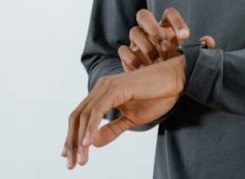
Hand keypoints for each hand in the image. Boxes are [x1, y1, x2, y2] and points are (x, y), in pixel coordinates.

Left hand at [62, 56, 186, 169]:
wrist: (175, 80)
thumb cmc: (156, 96)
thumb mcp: (132, 119)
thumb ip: (112, 129)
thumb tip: (93, 143)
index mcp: (102, 93)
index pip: (80, 117)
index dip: (72, 136)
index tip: (69, 156)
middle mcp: (101, 87)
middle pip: (77, 117)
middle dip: (72, 141)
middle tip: (71, 164)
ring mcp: (107, 86)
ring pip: (85, 115)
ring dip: (80, 139)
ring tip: (80, 159)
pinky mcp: (116, 88)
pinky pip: (98, 110)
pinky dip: (91, 127)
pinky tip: (88, 143)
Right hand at [118, 7, 216, 71]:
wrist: (159, 84)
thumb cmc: (176, 64)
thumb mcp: (188, 58)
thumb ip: (200, 50)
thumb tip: (209, 41)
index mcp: (166, 26)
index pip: (169, 14)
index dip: (176, 22)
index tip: (185, 36)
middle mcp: (149, 29)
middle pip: (143, 15)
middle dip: (153, 29)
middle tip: (164, 45)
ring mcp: (135, 41)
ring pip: (134, 32)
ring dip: (145, 47)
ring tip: (156, 62)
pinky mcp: (127, 54)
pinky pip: (124, 51)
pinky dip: (133, 60)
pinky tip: (143, 71)